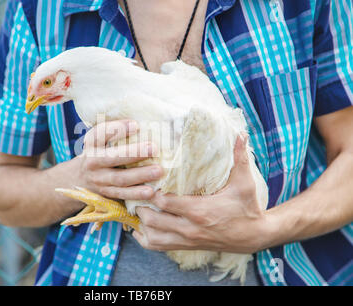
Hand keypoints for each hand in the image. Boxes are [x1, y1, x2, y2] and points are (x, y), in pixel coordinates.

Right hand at [76, 120, 162, 200]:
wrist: (80, 178)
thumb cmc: (99, 151)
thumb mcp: (100, 139)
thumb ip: (116, 130)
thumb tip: (145, 121)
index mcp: (92, 143)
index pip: (101, 133)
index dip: (118, 129)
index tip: (136, 125)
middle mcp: (93, 161)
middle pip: (112, 157)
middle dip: (134, 153)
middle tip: (154, 148)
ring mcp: (99, 179)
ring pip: (120, 178)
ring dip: (140, 175)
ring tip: (158, 171)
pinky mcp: (106, 193)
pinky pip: (122, 194)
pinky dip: (136, 193)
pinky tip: (150, 192)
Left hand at [133, 135, 267, 253]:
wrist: (253, 237)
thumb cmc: (247, 208)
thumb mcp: (245, 183)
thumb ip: (240, 158)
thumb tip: (241, 134)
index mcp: (200, 211)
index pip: (165, 202)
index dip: (152, 192)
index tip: (147, 179)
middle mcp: (190, 228)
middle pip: (153, 220)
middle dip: (141, 206)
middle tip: (138, 192)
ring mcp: (186, 240)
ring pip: (152, 236)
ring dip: (141, 222)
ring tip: (138, 207)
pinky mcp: (186, 246)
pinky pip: (157, 246)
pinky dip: (145, 237)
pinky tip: (142, 226)